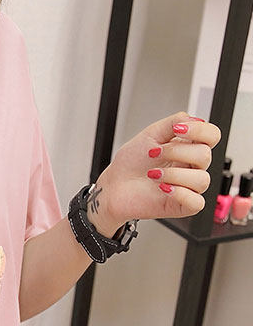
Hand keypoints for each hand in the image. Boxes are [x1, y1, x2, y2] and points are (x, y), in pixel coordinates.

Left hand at [88, 111, 221, 237]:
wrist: (114, 186)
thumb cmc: (130, 163)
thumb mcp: (150, 134)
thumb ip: (173, 122)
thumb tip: (194, 119)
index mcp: (187, 148)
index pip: (212, 136)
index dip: (200, 130)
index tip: (178, 130)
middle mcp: (190, 167)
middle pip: (205, 155)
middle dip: (176, 152)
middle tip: (154, 154)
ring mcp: (188, 187)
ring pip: (202, 179)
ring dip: (174, 174)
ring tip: (153, 174)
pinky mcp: (182, 205)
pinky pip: (197, 202)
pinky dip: (181, 194)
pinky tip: (163, 188)